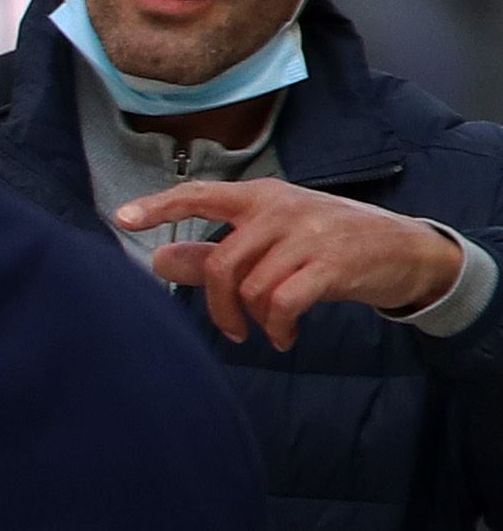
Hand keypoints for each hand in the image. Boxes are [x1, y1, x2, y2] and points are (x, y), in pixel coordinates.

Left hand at [120, 179, 469, 351]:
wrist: (408, 251)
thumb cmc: (330, 245)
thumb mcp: (274, 242)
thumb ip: (214, 254)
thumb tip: (158, 261)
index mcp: (262, 197)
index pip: (200, 195)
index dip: (159, 206)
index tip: (121, 219)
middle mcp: (281, 209)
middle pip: (222, 263)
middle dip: (219, 306)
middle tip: (232, 330)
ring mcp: (308, 234)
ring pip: (251, 288)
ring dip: (253, 320)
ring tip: (269, 329)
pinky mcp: (332, 264)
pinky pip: (281, 304)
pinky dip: (277, 328)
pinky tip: (284, 336)